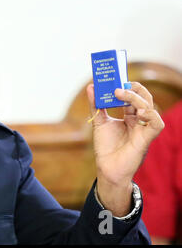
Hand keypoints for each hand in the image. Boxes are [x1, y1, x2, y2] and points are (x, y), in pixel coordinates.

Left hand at [86, 82, 163, 215]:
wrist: (107, 168)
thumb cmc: (106, 147)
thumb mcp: (99, 122)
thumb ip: (96, 105)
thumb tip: (91, 87)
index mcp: (130, 116)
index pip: (134, 96)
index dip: (129, 87)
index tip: (117, 79)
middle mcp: (139, 121)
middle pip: (144, 99)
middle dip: (134, 89)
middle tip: (119, 85)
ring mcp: (144, 129)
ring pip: (150, 108)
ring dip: (137, 99)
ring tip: (122, 94)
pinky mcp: (147, 139)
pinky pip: (157, 124)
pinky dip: (150, 115)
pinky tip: (137, 111)